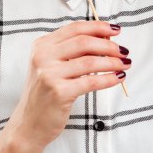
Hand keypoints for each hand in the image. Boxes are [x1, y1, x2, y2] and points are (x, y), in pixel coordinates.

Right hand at [8, 20, 130, 149]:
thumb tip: (105, 38)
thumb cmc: (45, 94)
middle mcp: (43, 56)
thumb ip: (71, 51)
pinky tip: (117, 78)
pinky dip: (108, 78)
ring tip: (124, 64)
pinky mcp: (59, 92)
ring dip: (112, 62)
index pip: (75, 28)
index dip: (98, 27)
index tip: (115, 30)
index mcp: (42, 45)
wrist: (28, 125)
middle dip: (109, 45)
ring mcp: (49, 74)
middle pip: (84, 42)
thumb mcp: (51, 66)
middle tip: (123, 51)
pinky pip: (91, 82)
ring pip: (90, 61)